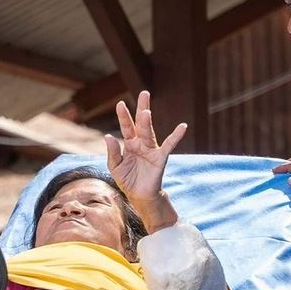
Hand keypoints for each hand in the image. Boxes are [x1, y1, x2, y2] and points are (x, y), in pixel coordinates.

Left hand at [105, 91, 185, 216]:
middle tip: (144, 93)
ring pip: (149, 133)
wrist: (139, 196)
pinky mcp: (160, 158)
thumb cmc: (127, 180)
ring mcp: (151, 150)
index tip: (120, 103)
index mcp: (129, 144)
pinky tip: (182, 126)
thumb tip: (108, 136)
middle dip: (141, 108)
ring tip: (146, 111)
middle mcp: (141, 143)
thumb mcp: (115, 167)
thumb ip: (112, 153)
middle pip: (140, 123)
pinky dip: (176, 136)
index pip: (126, 127)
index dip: (123, 116)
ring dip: (147, 122)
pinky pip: (169, 145)